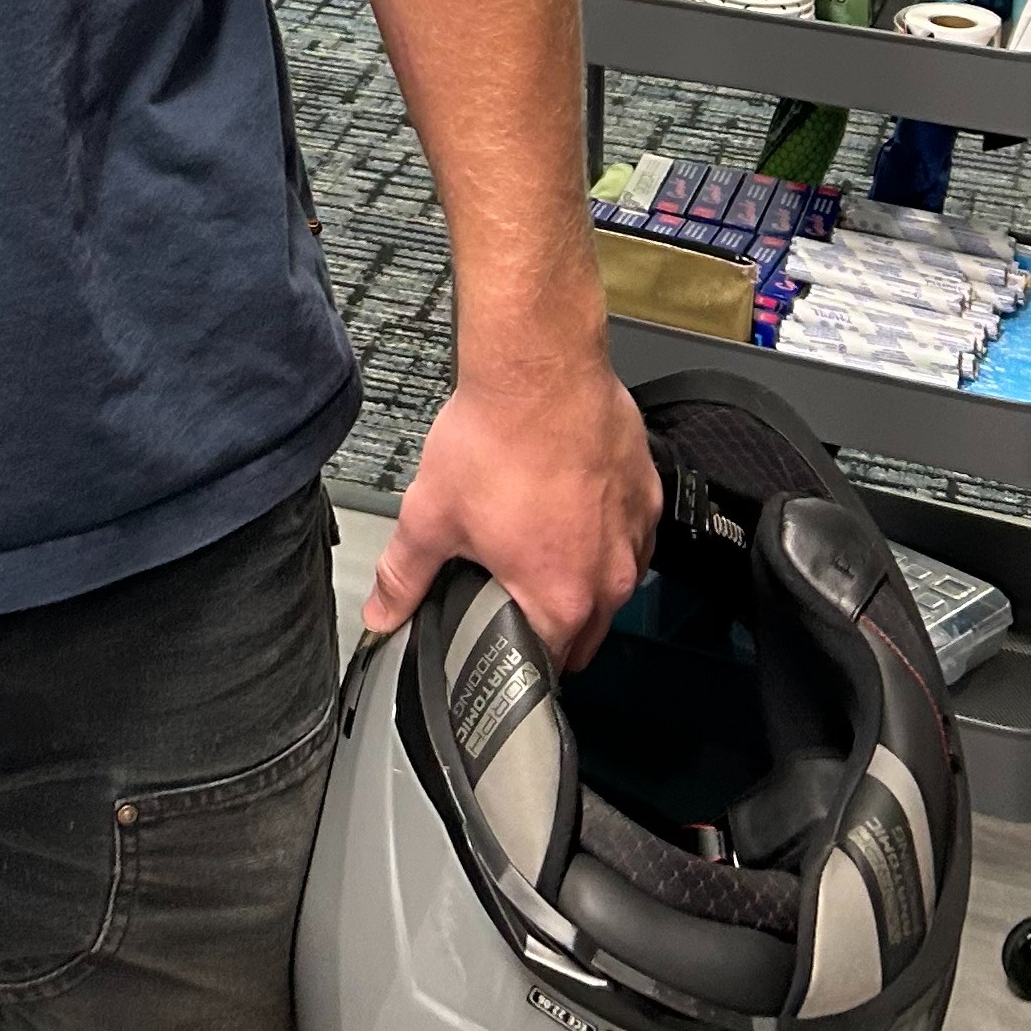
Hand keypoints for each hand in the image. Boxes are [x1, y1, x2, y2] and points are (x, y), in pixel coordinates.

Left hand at [364, 350, 659, 669]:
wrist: (540, 369)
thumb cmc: (498, 437)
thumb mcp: (430, 516)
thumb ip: (404, 576)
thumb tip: (383, 610)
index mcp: (564, 595)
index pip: (548, 661)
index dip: (518, 656)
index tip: (502, 645)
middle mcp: (612, 573)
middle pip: (588, 629)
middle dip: (552, 623)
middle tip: (513, 593)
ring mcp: (635, 532)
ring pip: (614, 580)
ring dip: (584, 574)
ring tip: (538, 538)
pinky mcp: (647, 492)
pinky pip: (630, 532)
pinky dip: (604, 529)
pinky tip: (568, 501)